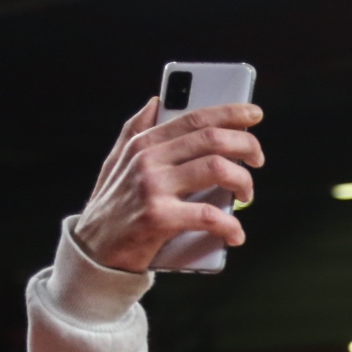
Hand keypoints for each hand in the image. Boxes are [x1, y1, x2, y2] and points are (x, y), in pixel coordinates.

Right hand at [73, 98, 264, 272]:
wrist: (94, 250)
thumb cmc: (113, 207)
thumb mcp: (116, 161)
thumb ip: (135, 130)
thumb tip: (156, 101)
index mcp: (143, 143)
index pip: (194, 118)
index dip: (230, 113)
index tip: (254, 114)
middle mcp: (148, 160)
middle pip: (212, 139)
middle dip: (246, 145)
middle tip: (257, 159)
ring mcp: (153, 187)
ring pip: (217, 169)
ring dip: (244, 181)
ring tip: (246, 195)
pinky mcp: (159, 218)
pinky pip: (209, 215)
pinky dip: (230, 226)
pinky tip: (236, 233)